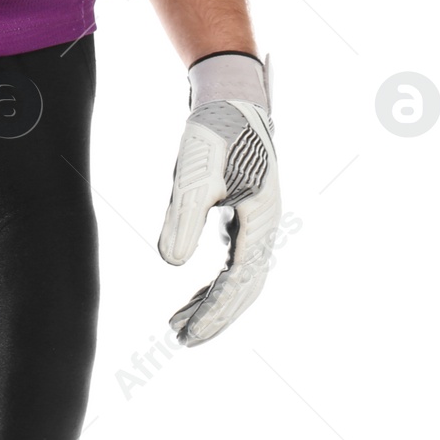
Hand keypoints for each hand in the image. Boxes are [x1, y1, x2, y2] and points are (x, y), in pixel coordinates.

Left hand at [157, 53, 280, 345]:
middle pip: (245, 287)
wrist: (231, 97)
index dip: (212, 311)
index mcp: (260, 218)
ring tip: (178, 325)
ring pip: (242, 277)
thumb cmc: (214, 131)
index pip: (237, 280)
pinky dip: (214, 282)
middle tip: (183, 342)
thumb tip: (172, 264)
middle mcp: (266, 225)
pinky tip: (191, 296)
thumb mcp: (192, 174)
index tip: (186, 335)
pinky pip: (236, 261)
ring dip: (213, 303)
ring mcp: (260, 222)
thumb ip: (182, 218)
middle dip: (215, 317)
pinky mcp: (247, 216)